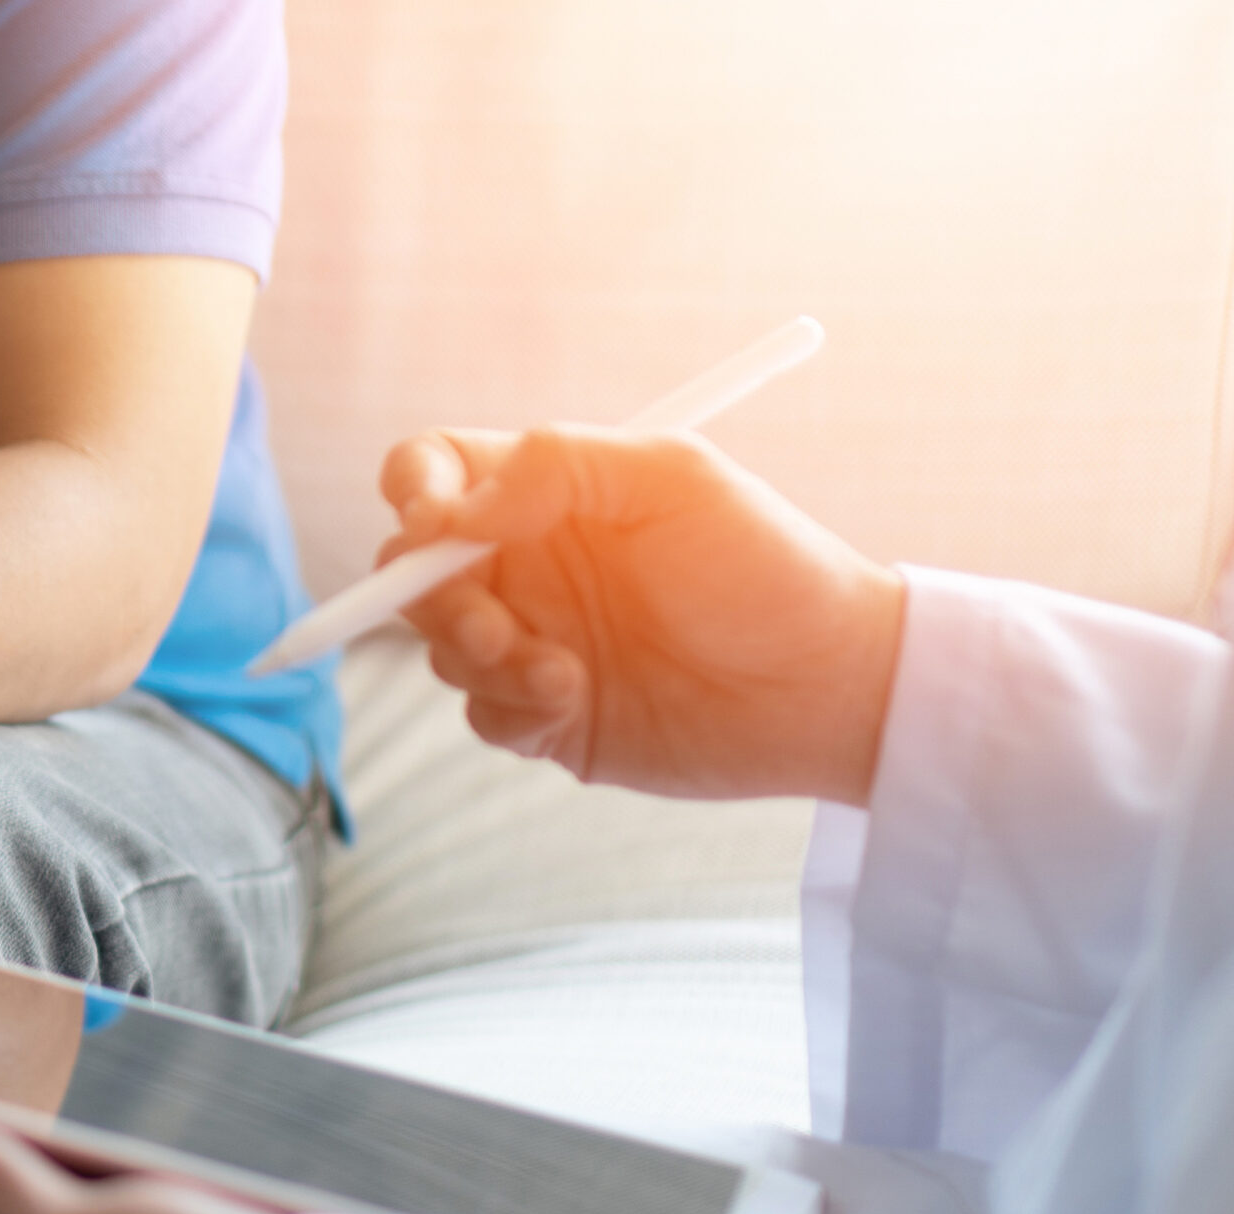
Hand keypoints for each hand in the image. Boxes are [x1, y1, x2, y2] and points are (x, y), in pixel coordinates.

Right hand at [379, 426, 905, 804]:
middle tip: (496, 628)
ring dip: (482, 660)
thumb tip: (452, 513)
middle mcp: (529, 562)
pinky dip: (511, 710)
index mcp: (548, 494)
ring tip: (563, 674)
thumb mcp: (672, 478)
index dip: (413, 489)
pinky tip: (574, 703)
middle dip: (433, 598)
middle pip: (415, 568)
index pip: (436, 471)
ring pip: (441, 647)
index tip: (432, 525)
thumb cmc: (768, 567)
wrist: (830, 687)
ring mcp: (535, 639)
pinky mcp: (548, 716)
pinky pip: (481, 714)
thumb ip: (554, 467)